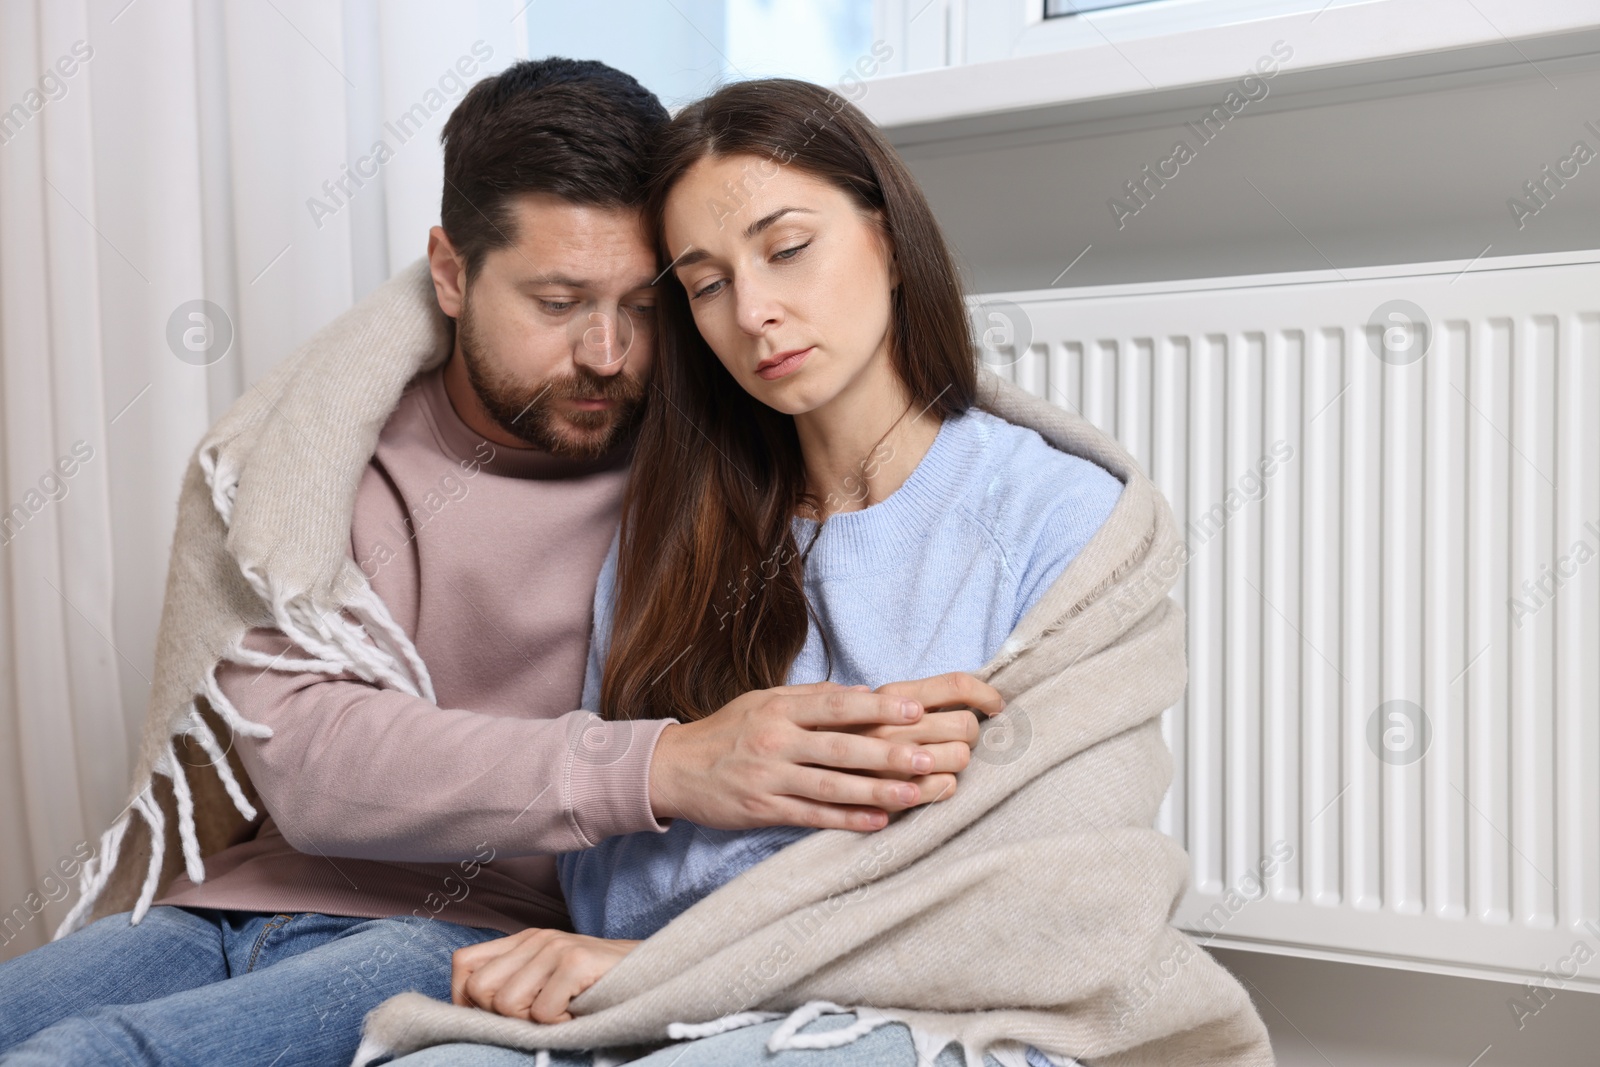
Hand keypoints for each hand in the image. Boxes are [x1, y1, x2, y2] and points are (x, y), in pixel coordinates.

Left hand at [452, 928, 639, 1023]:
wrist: (655, 975)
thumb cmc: (598, 989)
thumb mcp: (548, 981)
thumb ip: (513, 985)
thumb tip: (470, 1016)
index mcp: (524, 940)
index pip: (464, 965)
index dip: (465, 1000)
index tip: (493, 1021)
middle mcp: (536, 938)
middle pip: (479, 990)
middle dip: (502, 1018)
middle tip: (538, 1019)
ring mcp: (556, 947)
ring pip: (506, 1004)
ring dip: (534, 1023)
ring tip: (562, 1014)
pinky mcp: (576, 962)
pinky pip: (541, 1013)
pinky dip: (558, 1026)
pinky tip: (578, 1015)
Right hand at [648, 673, 1002, 833]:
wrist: (674, 768)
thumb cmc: (727, 731)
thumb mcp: (763, 701)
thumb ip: (811, 697)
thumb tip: (863, 691)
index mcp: (779, 710)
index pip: (836, 706)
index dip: (878, 706)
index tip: (917, 707)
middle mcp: (775, 742)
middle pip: (841, 748)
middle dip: (888, 753)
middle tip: (929, 756)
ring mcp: (769, 778)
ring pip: (831, 786)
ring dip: (876, 791)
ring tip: (915, 792)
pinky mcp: (763, 809)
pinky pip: (812, 816)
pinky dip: (847, 820)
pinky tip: (878, 822)